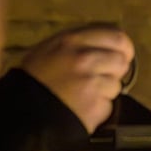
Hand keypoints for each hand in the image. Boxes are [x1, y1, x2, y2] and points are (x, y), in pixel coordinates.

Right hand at [20, 24, 134, 132]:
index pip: (116, 36)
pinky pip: (109, 104)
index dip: (124, 48)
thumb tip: (106, 43)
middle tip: (104, 76)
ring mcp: (92, 83)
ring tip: (86, 93)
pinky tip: (84, 106)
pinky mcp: (96, 106)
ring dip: (106, 90)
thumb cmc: (36, 79)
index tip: (122, 55)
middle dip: (116, 70)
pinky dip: (100, 107)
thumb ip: (78, 43)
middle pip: (121, 61)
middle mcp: (85, 59)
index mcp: (72, 40)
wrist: (26, 114)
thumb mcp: (50, 49)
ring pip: (117, 84)